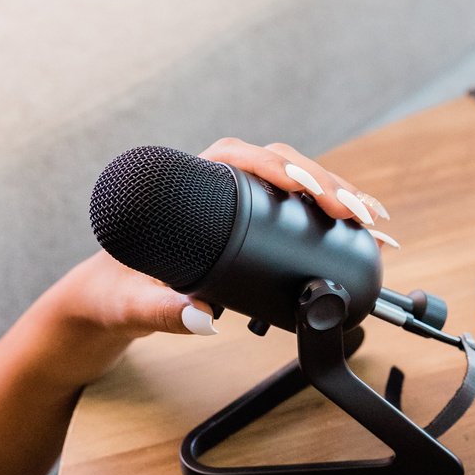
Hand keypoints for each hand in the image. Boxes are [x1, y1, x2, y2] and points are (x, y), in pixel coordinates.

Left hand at [33, 139, 393, 387]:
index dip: (277, 165)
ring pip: (295, 185)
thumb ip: (159, 312)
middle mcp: (210, 186)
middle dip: (326, 183)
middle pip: (279, 166)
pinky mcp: (246, 227)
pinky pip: (296, 211)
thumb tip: (202, 316)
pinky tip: (362, 232)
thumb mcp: (127, 307)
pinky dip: (332, 219)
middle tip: (358, 213)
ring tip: (374, 223)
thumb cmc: (105, 299)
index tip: (306, 186)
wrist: (100, 310)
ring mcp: (232, 206)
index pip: (236, 157)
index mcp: (179, 186)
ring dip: (338, 197)